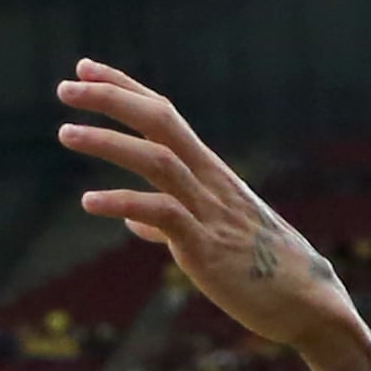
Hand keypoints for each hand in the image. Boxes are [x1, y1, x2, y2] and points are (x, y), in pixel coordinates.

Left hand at [55, 62, 357, 355]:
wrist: (304, 303)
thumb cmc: (258, 270)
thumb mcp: (211, 237)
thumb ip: (171, 224)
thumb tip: (136, 222)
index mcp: (209, 172)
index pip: (163, 115)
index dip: (124, 88)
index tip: (85, 68)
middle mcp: (210, 180)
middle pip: (160, 121)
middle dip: (113, 99)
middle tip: (66, 86)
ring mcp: (209, 211)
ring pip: (158, 160)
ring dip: (110, 142)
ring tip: (66, 132)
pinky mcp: (206, 247)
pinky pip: (163, 214)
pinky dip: (124, 204)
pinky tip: (90, 202)